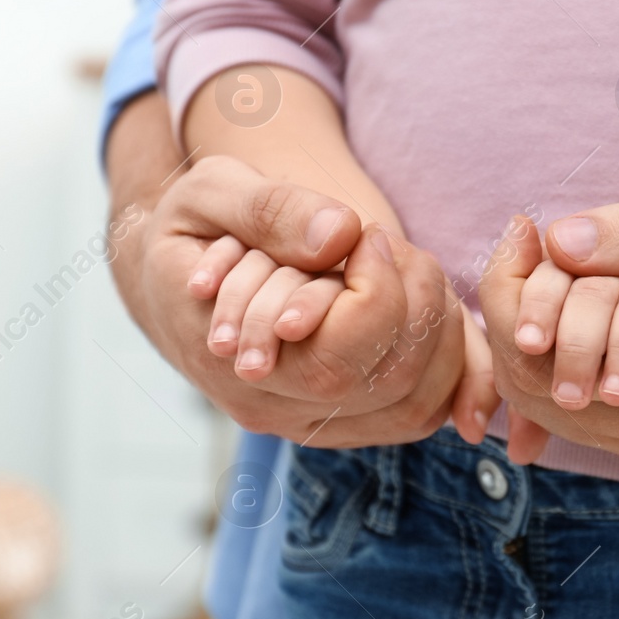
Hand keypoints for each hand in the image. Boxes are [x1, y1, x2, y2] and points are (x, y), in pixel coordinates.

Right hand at [195, 232, 519, 444]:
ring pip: (415, 406)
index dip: (374, 294)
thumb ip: (271, 209)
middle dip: (415, 303)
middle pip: (386, 385)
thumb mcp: (208, 194)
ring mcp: (312, 424)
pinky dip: (446, 359)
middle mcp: (274, 409)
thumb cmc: (191, 233)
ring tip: (407, 266)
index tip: (367, 235)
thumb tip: (342, 236)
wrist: (172, 282)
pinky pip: (421, 410)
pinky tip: (425, 300)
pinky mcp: (345, 421)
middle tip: (392, 246)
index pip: (334, 361)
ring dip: (437, 330)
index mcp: (231, 361)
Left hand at [480, 193, 618, 469]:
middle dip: (515, 309)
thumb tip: (560, 237)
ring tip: (566, 272)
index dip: (510, 280)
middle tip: (536, 243)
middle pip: (530, 381)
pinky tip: (596, 310)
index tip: (528, 224)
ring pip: (552, 409)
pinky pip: (590, 422)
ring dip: (540, 342)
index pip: (538, 344)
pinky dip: (570, 369)